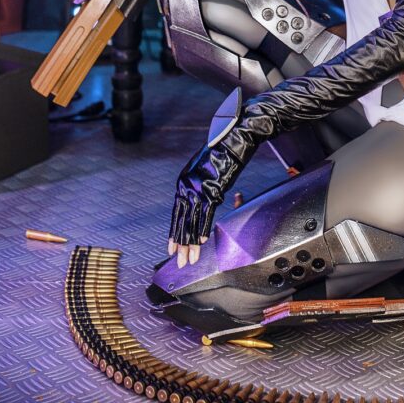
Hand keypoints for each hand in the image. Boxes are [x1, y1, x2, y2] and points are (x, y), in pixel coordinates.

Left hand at [167, 139, 243, 265]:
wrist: (232, 140)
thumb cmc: (218, 154)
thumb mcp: (200, 170)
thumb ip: (195, 186)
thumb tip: (195, 202)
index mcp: (182, 182)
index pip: (176, 213)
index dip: (174, 233)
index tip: (171, 249)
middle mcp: (187, 187)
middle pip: (182, 222)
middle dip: (181, 244)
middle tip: (180, 261)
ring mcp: (199, 189)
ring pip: (193, 222)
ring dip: (192, 243)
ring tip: (191, 258)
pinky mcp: (213, 190)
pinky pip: (207, 215)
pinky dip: (204, 230)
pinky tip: (202, 242)